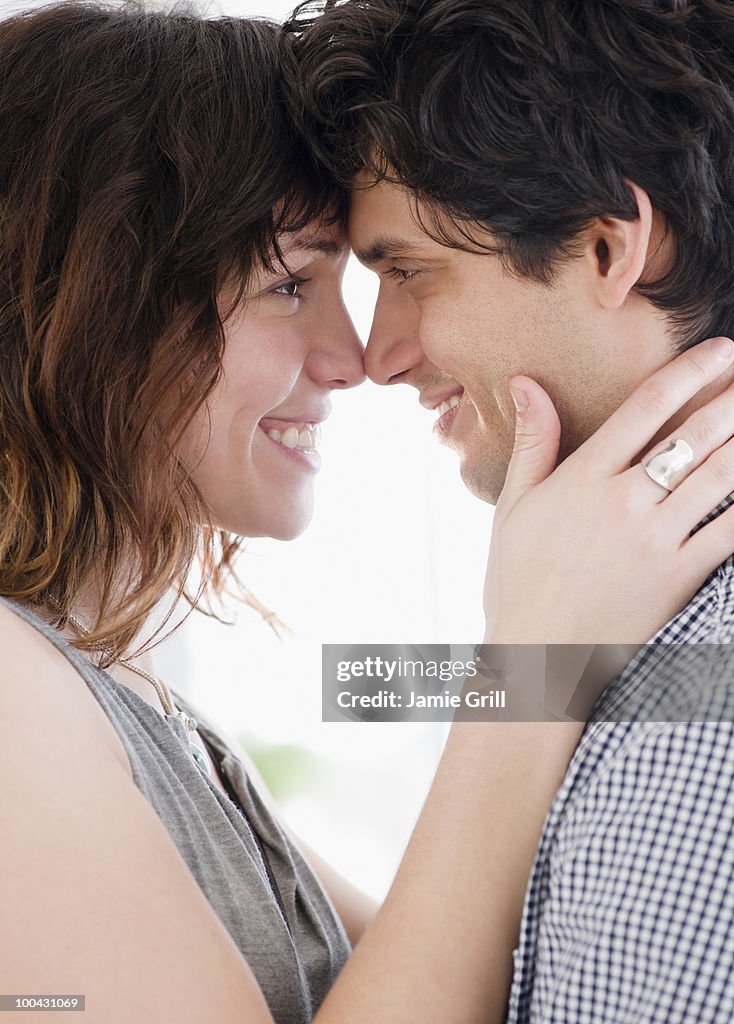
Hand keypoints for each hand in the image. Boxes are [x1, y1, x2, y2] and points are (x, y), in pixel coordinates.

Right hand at [482, 336, 733, 713]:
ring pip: (719, 477)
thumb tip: (528, 381)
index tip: (718, 350)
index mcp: (583, 479)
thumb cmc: (519, 580)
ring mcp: (655, 541)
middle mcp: (624, 502)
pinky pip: (729, 534)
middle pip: (694, 436)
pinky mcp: (678, 578)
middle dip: (733, 397)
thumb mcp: (513, 505)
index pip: (645, 409)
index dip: (688, 372)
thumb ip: (533, 440)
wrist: (537, 657)